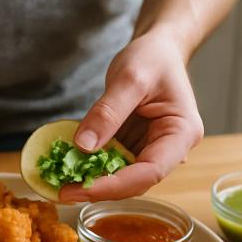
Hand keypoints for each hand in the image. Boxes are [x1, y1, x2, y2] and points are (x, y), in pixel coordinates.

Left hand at [59, 30, 203, 201]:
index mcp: (181, 134)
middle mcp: (171, 149)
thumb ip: (108, 112)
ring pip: (123, 177)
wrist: (158, 50)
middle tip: (62, 191)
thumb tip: (83, 146)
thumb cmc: (153, 58)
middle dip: (100, 188)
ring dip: (93, 181)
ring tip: (60, 182)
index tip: (81, 189)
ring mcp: (152, 150)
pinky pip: (113, 163)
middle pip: (136, 181)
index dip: (115, 185)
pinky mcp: (135, 147)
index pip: (150, 171)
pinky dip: (92, 166)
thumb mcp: (130, 78)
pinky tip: (68, 166)